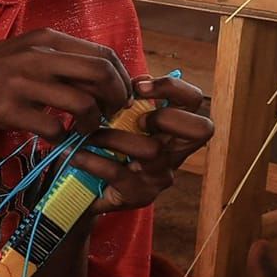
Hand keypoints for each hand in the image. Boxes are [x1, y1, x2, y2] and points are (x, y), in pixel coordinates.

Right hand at [0, 28, 132, 141]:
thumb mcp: (27, 51)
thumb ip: (61, 58)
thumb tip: (102, 74)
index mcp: (47, 39)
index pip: (104, 54)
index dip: (121, 78)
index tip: (119, 95)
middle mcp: (39, 57)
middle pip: (101, 74)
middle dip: (116, 98)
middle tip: (111, 114)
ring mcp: (25, 84)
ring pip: (83, 104)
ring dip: (92, 123)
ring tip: (84, 129)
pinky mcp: (11, 111)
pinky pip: (54, 128)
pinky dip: (64, 138)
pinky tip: (58, 139)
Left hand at [85, 75, 212, 214]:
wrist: (86, 191)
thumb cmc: (106, 148)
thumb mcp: (120, 121)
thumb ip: (130, 101)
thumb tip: (134, 83)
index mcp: (174, 129)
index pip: (194, 102)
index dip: (174, 88)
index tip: (139, 86)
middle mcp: (175, 152)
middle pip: (201, 129)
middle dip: (166, 117)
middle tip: (135, 119)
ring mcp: (161, 175)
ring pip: (151, 150)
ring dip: (113, 137)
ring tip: (87, 133)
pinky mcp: (140, 194)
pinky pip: (119, 173)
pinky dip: (92, 160)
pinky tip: (75, 154)